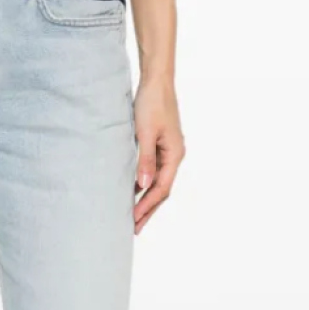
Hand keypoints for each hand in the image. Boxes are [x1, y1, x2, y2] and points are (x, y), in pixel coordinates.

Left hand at [132, 75, 184, 233]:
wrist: (156, 81)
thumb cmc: (151, 103)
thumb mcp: (145, 132)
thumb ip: (144, 159)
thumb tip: (144, 185)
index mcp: (175, 154)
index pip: (161, 188)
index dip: (147, 206)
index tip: (134, 220)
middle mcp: (174, 155)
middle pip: (162, 189)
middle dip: (148, 209)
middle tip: (134, 228)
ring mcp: (168, 150)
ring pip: (158, 181)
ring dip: (146, 198)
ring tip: (133, 215)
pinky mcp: (160, 144)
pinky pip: (153, 170)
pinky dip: (144, 183)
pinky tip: (133, 190)